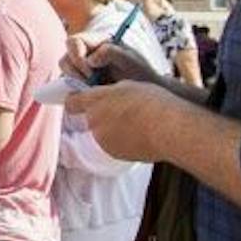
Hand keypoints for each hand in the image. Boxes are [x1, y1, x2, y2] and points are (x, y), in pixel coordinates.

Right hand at [65, 35, 158, 85]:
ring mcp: (83, 69)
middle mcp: (86, 53)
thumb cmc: (140, 72)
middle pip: (66, 58)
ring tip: (95, 89)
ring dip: (76, 82)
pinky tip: (92, 93)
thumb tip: (90, 59)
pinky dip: (77, 90)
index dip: (77, 56)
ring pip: (66, 73)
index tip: (91, 72)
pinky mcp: (82, 83)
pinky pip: (70, 86)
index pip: (74, 42)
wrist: (146, 91)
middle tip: (92, 83)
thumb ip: (111, 53)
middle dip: (76, 73)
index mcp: (97, 42)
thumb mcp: (130, 60)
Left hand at [65, 81, 183, 163]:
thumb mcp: (128, 86)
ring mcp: (103, 140)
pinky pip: (114, 145)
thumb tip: (105, 98)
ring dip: (113, 129)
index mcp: (96, 101)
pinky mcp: (114, 154)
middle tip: (123, 112)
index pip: (72, 102)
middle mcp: (94, 121)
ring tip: (136, 124)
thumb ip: (110, 93)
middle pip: (91, 118)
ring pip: (103, 132)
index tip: (80, 101)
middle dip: (102, 115)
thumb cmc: (152, 103)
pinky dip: (122, 141)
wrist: (168, 129)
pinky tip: (140, 136)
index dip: (76, 101)